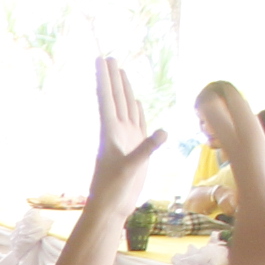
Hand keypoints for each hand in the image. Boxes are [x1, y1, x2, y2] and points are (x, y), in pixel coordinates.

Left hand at [86, 58, 168, 202]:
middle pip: (115, 98)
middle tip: (109, 56)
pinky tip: (135, 102)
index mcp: (111, 133)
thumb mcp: (130, 168)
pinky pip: (137, 123)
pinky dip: (137, 110)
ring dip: (123, 89)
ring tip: (120, 71)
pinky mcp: (135, 148)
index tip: (100, 60)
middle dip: (112, 78)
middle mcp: (117, 132)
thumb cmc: (114, 190)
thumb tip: (164, 133)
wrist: (111, 208)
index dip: (104, 79)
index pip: (106, 99)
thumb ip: (146, 149)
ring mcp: (126, 139)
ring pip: (126, 107)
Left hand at [196, 80, 264, 264]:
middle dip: (231, 122)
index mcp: (258, 190)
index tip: (221, 88)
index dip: (237, 115)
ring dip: (241, 148)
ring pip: (247, 171)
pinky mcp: (263, 230)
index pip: (246, 143)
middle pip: (240, 151)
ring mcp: (257, 214)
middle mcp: (253, 196)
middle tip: (214, 95)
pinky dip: (261, 177)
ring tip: (237, 131)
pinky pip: (261, 192)